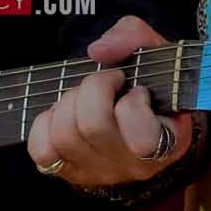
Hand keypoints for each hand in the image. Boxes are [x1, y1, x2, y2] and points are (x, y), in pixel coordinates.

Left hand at [26, 16, 194, 187]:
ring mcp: (101, 172)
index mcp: (167, 142)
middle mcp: (134, 165)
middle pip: (93, 126)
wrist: (139, 114)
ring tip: (84, 96)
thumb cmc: (149, 83)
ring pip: (65, 136)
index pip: (142, 138)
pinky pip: (42, 151)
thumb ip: (133, 37)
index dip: (132, 104)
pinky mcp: (71, 172)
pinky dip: (45, 124)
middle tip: (105, 82)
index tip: (136, 90)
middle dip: (92, 89)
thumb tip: (99, 50)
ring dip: (68, 102)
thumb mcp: (153, 52)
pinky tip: (63, 114)